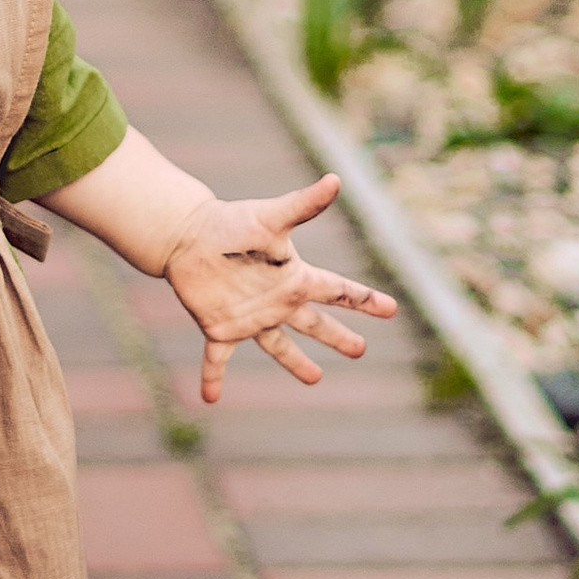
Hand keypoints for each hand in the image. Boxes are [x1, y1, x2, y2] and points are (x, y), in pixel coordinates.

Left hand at [162, 175, 397, 402]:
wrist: (187, 234)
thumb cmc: (231, 223)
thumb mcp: (271, 217)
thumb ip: (303, 205)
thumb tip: (336, 180)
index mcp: (294, 279)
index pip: (338, 291)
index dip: (365, 301)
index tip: (391, 309)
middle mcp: (277, 301)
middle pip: (315, 324)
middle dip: (338, 337)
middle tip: (360, 350)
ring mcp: (250, 318)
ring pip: (278, 346)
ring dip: (296, 364)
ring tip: (315, 380)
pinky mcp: (219, 328)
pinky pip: (218, 359)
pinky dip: (213, 378)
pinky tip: (210, 398)